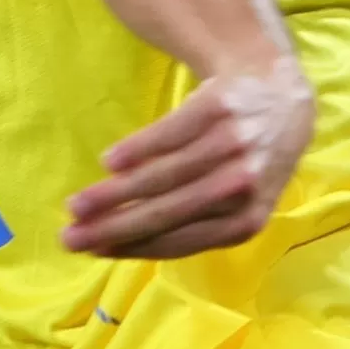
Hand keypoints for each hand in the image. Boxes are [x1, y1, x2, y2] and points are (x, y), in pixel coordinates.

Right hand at [61, 62, 314, 259]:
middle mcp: (242, 185)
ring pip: (163, 175)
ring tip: (76, 205)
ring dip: (114, 193)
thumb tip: (120, 244)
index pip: (182, 241)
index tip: (94, 251)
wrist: (278, 97)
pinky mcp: (219, 108)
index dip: (134, 247)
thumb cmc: (245, 161)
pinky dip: (137, 150)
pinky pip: (169, 134)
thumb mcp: (234, 201)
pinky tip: (108, 163)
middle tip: (71, 237)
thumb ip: (193, 223)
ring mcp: (233, 145)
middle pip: (169, 211)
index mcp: (247, 220)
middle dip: (115, 226)